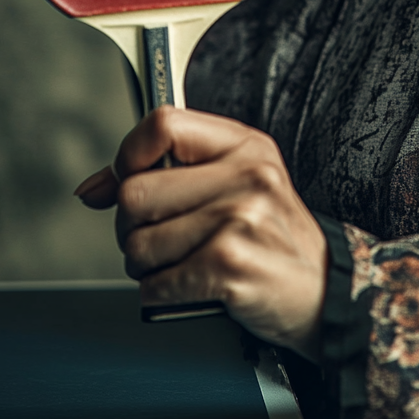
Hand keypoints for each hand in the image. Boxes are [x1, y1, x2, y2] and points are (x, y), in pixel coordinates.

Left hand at [74, 107, 328, 359]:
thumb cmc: (270, 238)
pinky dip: (162, 295)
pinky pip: (155, 284)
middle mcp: (246, 174)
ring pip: (138, 244)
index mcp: (244, 145)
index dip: (131, 154)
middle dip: (132, 227)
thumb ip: (163, 174)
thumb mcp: (232, 185)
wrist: (325, 292)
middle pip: (135, 192)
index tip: (132, 177)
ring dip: (147, 267)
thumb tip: (93, 187)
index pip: (162, 123)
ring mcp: (240, 218)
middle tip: (163, 239)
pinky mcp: (230, 264)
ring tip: (184, 264)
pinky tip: (192, 288)